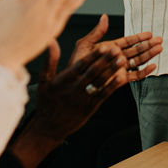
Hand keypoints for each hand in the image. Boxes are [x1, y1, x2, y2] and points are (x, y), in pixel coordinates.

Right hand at [22, 20, 162, 148]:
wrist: (48, 126)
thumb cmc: (46, 101)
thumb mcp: (44, 80)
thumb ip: (50, 61)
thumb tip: (51, 42)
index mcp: (63, 81)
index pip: (80, 66)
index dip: (92, 56)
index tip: (102, 47)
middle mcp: (74, 89)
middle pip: (92, 72)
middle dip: (106, 60)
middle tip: (117, 50)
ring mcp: (83, 99)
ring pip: (99, 82)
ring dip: (112, 71)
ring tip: (122, 60)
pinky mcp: (90, 107)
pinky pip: (103, 95)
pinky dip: (112, 86)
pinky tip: (121, 77)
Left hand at [68, 15, 162, 90]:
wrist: (75, 82)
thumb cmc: (77, 64)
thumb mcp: (85, 45)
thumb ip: (97, 32)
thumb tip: (104, 17)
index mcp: (111, 48)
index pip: (128, 41)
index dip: (139, 37)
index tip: (150, 34)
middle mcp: (117, 57)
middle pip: (137, 50)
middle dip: (149, 45)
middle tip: (160, 39)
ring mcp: (120, 68)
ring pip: (139, 60)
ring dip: (150, 55)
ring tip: (160, 49)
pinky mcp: (121, 80)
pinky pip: (136, 76)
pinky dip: (145, 72)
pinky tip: (153, 66)